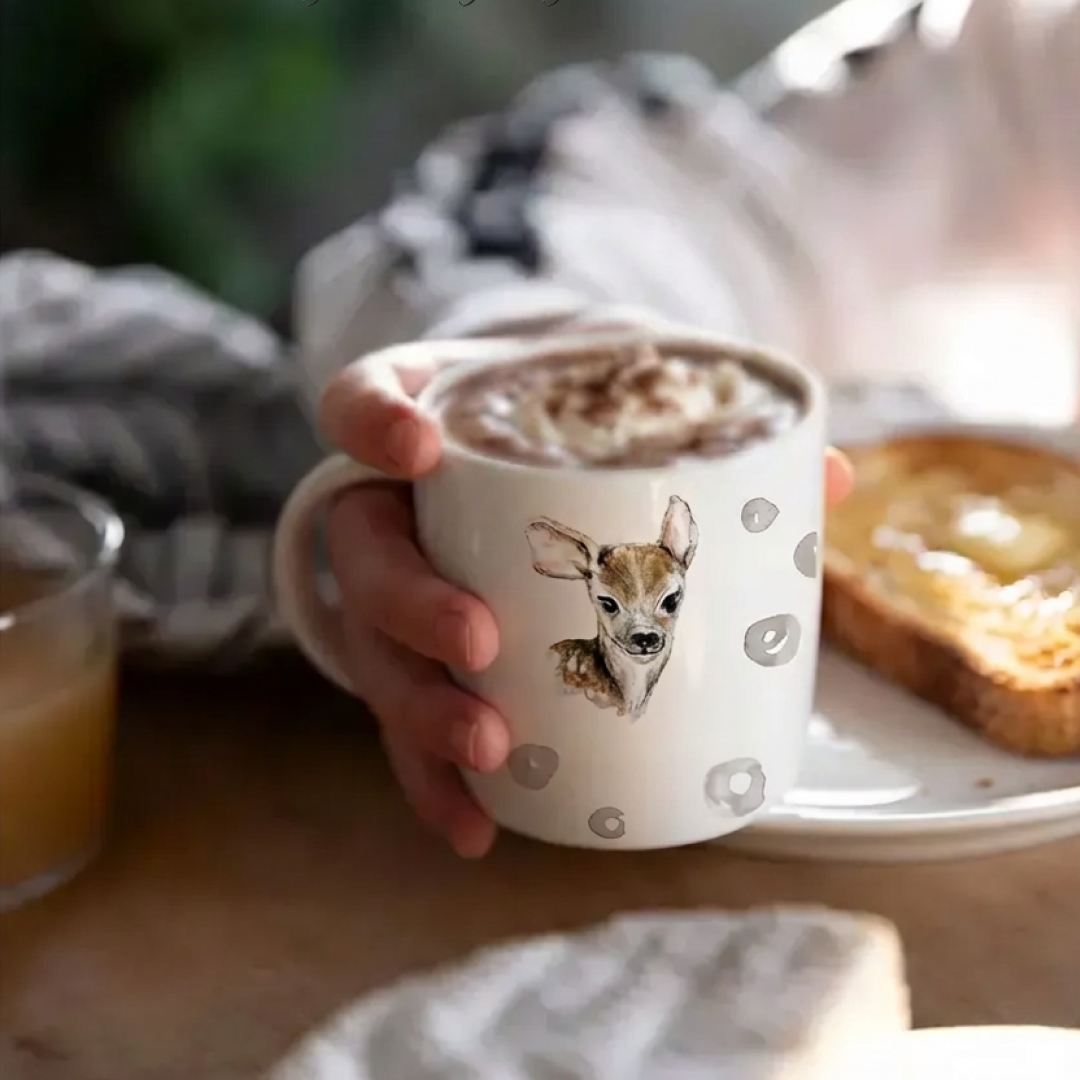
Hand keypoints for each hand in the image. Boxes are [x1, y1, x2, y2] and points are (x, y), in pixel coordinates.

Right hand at [320, 345, 853, 858]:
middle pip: (363, 550)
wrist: (535, 449)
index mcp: (432, 417)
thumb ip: (709, 423)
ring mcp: (395, 588)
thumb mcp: (628, 395)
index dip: (375, 422)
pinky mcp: (415, 660)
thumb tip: (833, 477)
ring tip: (489, 748)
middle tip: (482, 640)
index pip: (366, 400)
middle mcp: (393, 505)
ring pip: (372, 648)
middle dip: (411, 602)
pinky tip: (477, 824)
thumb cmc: (574, 420)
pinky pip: (402, 721)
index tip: (420, 450)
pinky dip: (433, 777)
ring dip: (420, 708)